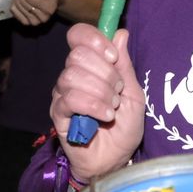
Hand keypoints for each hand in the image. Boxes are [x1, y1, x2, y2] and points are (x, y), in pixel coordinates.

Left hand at [11, 0, 60, 25]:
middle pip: (22, 2)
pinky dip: (15, 7)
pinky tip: (18, 3)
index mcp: (49, 6)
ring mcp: (35, 22)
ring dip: (18, 0)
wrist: (54, 1)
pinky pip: (15, 14)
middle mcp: (43, 17)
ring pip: (18, 7)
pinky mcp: (28, 24)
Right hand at [50, 25, 143, 181]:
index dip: (94, 40)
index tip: (112, 57)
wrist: (117, 159)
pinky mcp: (58, 114)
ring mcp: (63, 94)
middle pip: (77, 55)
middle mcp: (73, 75)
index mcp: (91, 65)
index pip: (78, 36)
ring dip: (100, 92)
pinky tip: (105, 116)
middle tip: (118, 93)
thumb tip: (120, 33)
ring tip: (112, 108)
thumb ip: (125, 65)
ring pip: (72, 76)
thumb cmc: (125, 127)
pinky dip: (92, 105)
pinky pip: (70, 98)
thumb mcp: (134, 93)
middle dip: (105, 73)